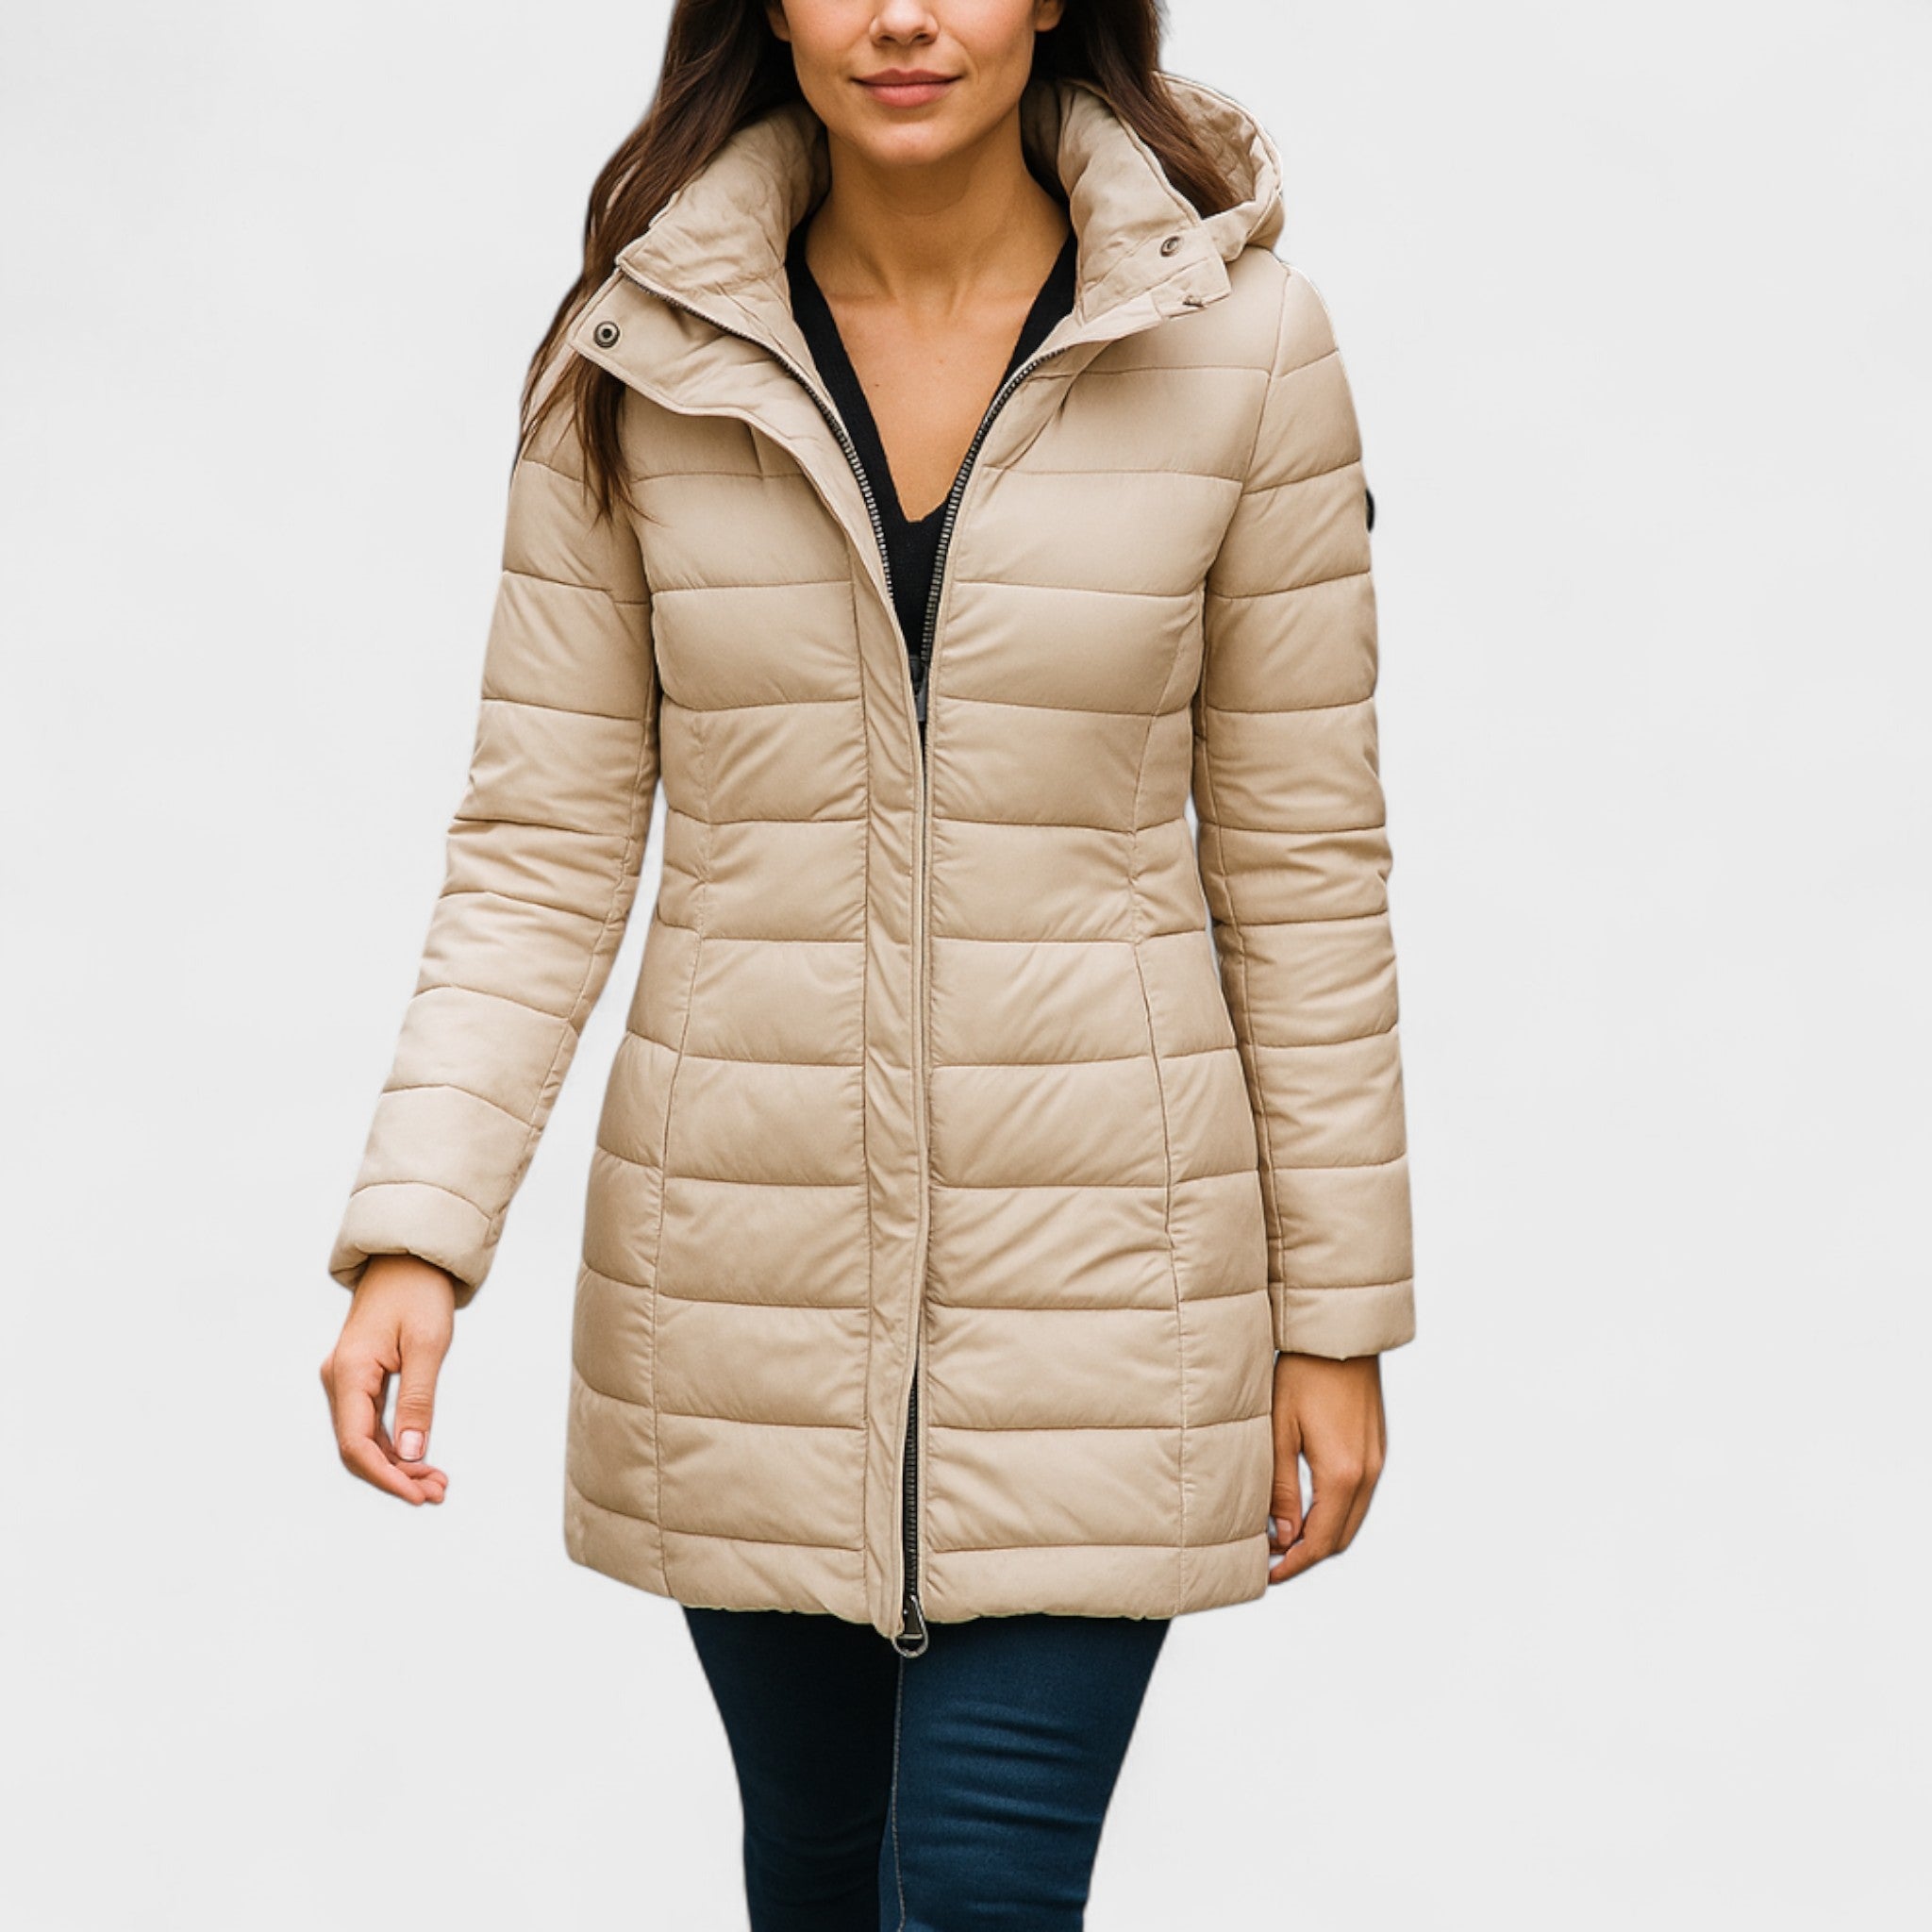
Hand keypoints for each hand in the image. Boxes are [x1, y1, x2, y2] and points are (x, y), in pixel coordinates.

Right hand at [318, 1255, 455, 1504]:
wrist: (409, 1259)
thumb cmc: (419, 1293)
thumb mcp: (427, 1345)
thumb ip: (417, 1400)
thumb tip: (411, 1452)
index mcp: (348, 1373)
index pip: (357, 1445)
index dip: (387, 1476)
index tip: (419, 1494)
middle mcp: (339, 1380)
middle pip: (358, 1448)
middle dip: (396, 1476)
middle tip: (438, 1492)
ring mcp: (346, 1380)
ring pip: (365, 1439)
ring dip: (398, 1464)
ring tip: (437, 1482)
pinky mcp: (359, 1379)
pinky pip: (371, 1423)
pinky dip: (395, 1444)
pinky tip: (421, 1459)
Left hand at [1265, 1350, 1386, 1583]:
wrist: (1338, 1334)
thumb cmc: (1302, 1374)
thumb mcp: (1280, 1431)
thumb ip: (1282, 1489)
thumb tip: (1283, 1537)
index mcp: (1343, 1474)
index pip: (1321, 1541)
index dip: (1294, 1564)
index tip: (1267, 1574)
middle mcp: (1368, 1472)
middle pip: (1341, 1537)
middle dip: (1308, 1555)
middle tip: (1272, 1560)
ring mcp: (1377, 1460)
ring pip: (1352, 1518)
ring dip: (1322, 1534)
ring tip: (1284, 1536)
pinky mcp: (1376, 1447)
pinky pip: (1359, 1496)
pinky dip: (1335, 1512)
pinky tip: (1308, 1506)